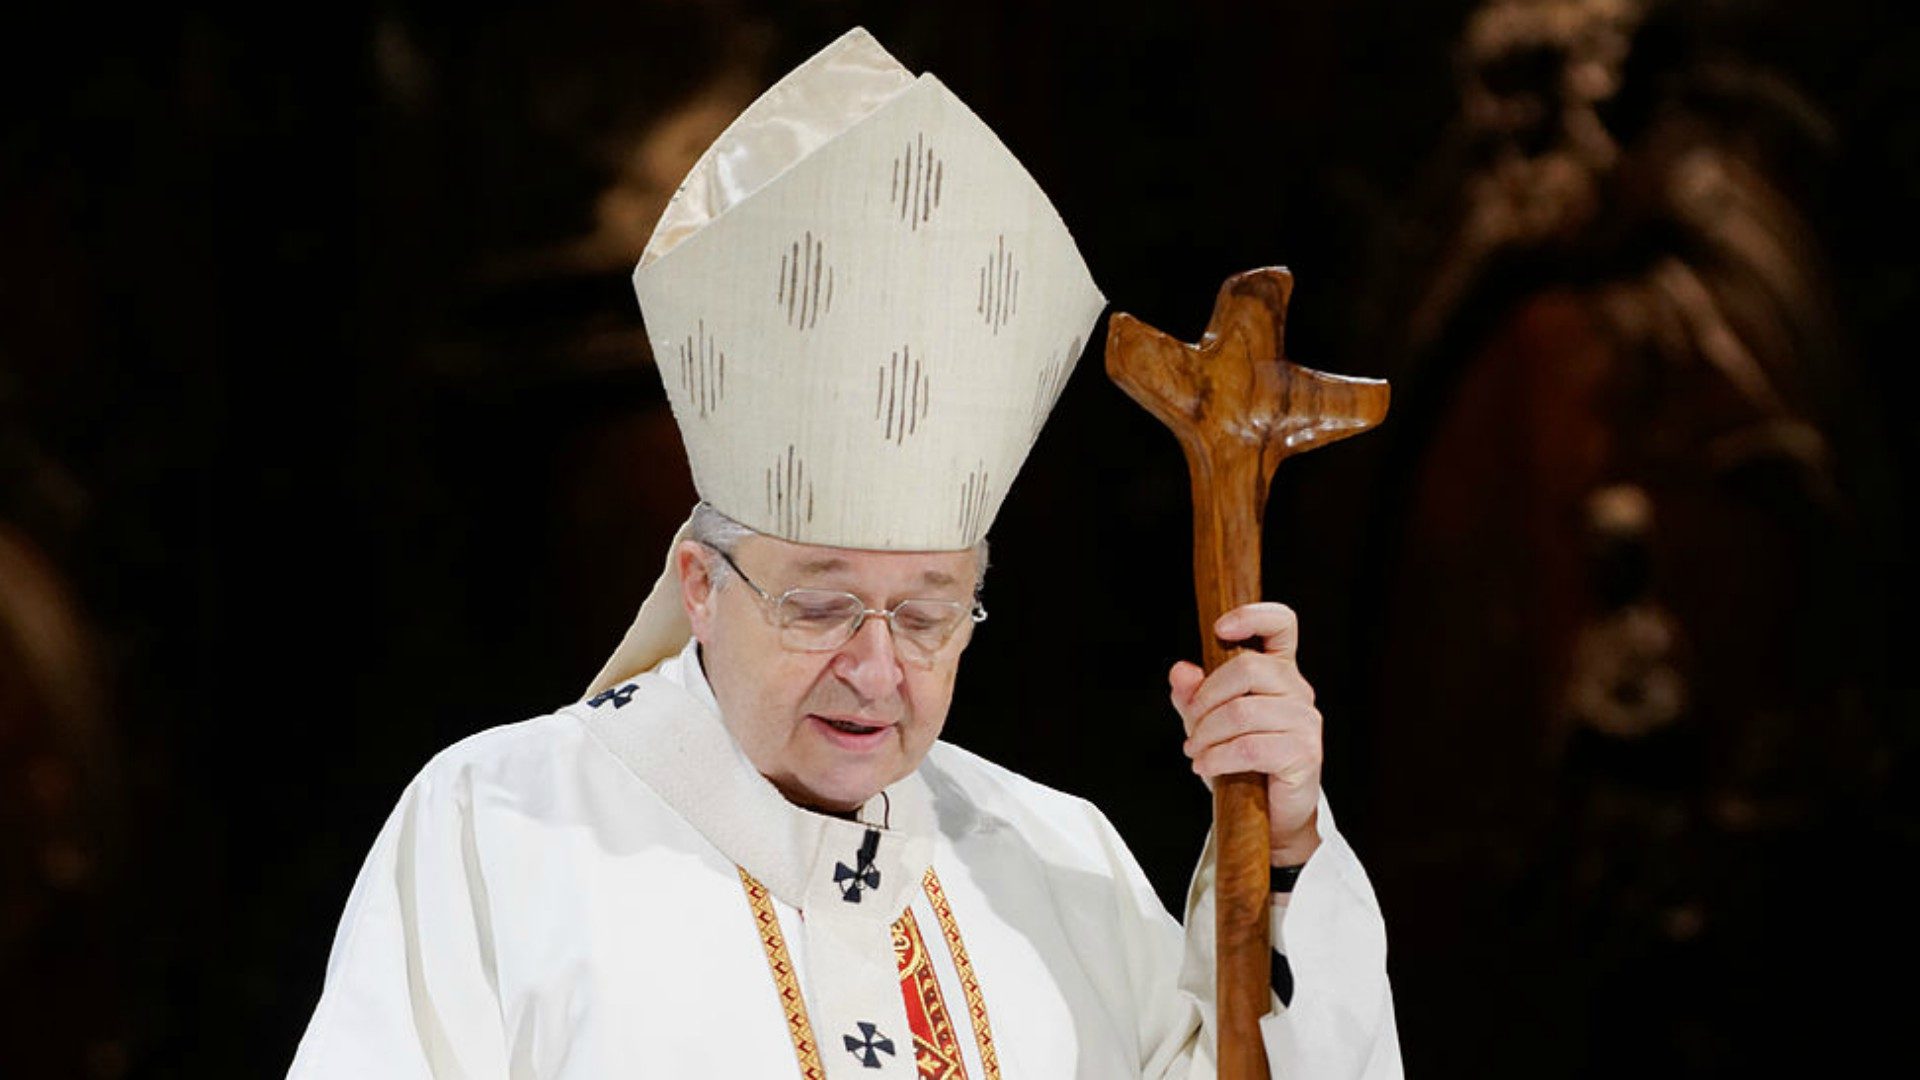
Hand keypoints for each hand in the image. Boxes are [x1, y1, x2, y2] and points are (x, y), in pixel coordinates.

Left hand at [1169, 602, 1322, 864]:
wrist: (1272, 819)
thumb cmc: (1243, 765)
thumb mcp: (1209, 725)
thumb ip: (1194, 696)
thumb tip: (1180, 671)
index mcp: (1279, 672)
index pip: (1281, 624)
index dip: (1253, 616)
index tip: (1220, 629)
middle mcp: (1298, 690)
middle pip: (1247, 667)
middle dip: (1206, 699)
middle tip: (1191, 727)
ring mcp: (1306, 722)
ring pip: (1242, 711)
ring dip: (1207, 735)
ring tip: (1195, 752)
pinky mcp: (1304, 754)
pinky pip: (1250, 746)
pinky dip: (1218, 757)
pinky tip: (1205, 767)